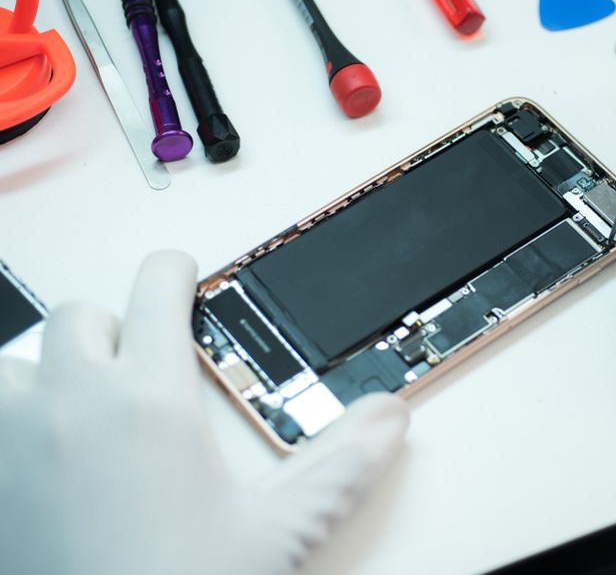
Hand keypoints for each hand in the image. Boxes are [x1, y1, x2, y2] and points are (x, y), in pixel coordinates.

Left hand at [0, 251, 408, 574]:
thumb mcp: (278, 534)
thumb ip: (342, 469)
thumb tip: (388, 421)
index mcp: (150, 402)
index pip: (154, 290)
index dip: (173, 270)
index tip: (181, 275)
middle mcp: (73, 408)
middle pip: (80, 314)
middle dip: (114, 324)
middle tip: (142, 356)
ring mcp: (17, 444)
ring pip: (19, 359)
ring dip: (52, 366)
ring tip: (86, 400)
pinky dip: (19, 417)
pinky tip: (51, 451)